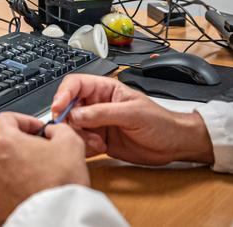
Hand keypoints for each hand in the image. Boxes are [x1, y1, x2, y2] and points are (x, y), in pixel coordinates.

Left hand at [0, 112, 89, 221]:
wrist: (56, 217)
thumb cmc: (60, 182)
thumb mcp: (71, 142)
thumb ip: (59, 128)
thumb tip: (53, 131)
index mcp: (6, 143)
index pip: (5, 118)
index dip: (24, 120)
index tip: (37, 128)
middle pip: (5, 144)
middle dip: (25, 145)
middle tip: (45, 152)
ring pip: (5, 167)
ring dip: (21, 166)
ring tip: (44, 174)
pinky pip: (6, 188)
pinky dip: (19, 185)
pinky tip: (37, 189)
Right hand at [52, 75, 213, 165]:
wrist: (173, 145)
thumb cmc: (160, 122)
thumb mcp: (132, 113)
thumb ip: (102, 113)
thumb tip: (76, 114)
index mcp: (105, 89)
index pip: (75, 84)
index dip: (63, 94)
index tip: (59, 108)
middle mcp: (97, 105)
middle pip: (68, 107)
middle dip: (69, 120)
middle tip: (77, 130)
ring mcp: (97, 123)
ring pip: (72, 126)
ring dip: (79, 135)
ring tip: (96, 142)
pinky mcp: (98, 140)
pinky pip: (81, 142)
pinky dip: (84, 147)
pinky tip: (99, 148)